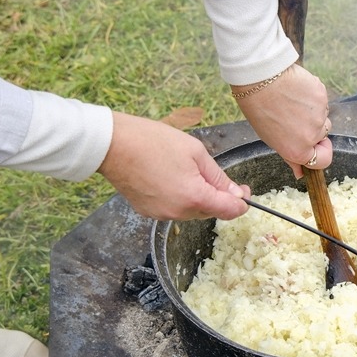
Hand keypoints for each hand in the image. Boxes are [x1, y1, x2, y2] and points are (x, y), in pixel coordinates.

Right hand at [97, 112, 250, 220]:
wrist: (112, 145)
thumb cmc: (153, 141)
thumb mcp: (195, 152)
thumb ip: (218, 177)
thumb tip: (236, 194)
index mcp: (194, 196)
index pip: (230, 211)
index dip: (242, 202)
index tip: (245, 191)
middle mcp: (178, 212)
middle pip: (211, 211)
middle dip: (219, 197)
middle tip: (215, 174)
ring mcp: (161, 214)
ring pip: (193, 211)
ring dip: (198, 197)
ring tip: (187, 170)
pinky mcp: (148, 213)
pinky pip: (174, 209)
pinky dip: (180, 198)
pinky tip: (172, 178)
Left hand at [233, 63, 331, 177]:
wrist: (261, 78)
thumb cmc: (260, 108)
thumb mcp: (271, 139)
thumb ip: (290, 156)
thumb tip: (300, 173)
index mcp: (299, 150)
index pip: (323, 161)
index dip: (319, 153)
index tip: (314, 146)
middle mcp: (313, 135)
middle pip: (322, 136)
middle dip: (312, 129)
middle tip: (293, 117)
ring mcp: (320, 115)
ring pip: (322, 117)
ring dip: (312, 112)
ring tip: (292, 102)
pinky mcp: (323, 96)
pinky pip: (322, 100)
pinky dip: (312, 97)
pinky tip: (296, 91)